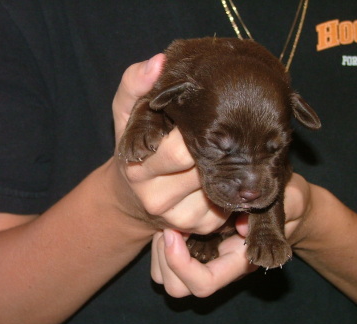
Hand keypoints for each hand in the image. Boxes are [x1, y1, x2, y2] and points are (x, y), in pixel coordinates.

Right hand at [111, 54, 228, 232]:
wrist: (132, 196)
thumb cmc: (134, 146)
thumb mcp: (125, 112)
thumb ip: (135, 84)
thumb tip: (159, 62)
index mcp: (139, 168)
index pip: (180, 150)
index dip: (197, 131)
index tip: (203, 117)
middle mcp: (158, 199)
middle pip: (205, 169)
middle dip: (215, 148)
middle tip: (219, 132)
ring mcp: (181, 218)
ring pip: (222, 187)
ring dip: (227, 166)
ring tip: (222, 150)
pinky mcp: (201, 227)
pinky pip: (229, 204)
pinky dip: (231, 185)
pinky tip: (223, 172)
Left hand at [151, 173, 312, 296]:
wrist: (284, 203)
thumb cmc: (289, 202)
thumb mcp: (291, 201)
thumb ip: (277, 214)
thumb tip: (242, 227)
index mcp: (239, 262)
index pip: (204, 282)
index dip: (182, 264)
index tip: (173, 231)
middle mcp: (218, 265)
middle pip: (177, 287)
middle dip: (165, 257)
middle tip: (169, 225)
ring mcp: (204, 257)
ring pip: (164, 275)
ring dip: (159, 249)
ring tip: (170, 221)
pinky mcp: (193, 245)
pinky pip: (161, 257)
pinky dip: (158, 241)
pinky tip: (171, 218)